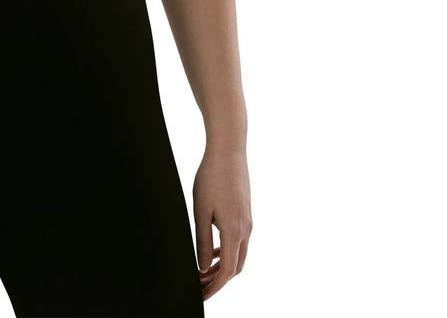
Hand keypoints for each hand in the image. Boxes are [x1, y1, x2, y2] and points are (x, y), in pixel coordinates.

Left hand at [193, 143, 251, 300]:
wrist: (229, 150)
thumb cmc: (211, 177)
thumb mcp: (201, 210)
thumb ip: (202, 241)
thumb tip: (202, 268)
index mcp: (234, 231)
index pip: (227, 271)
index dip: (214, 287)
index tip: (200, 296)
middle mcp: (246, 230)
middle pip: (235, 267)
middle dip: (218, 281)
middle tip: (198, 287)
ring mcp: (248, 221)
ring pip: (238, 255)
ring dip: (222, 267)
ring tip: (203, 273)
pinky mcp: (245, 213)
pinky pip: (238, 242)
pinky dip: (226, 252)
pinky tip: (212, 251)